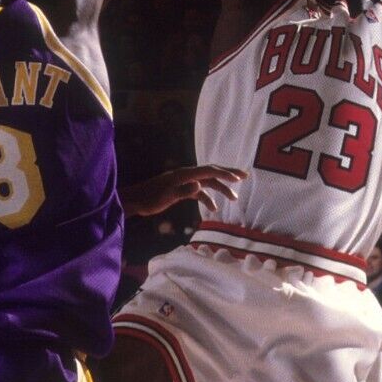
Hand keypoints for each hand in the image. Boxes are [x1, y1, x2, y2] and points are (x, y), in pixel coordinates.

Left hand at [120, 164, 244, 216]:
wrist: (136, 200)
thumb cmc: (149, 199)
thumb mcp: (167, 196)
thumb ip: (183, 191)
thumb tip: (199, 186)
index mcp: (184, 174)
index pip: (208, 171)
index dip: (224, 174)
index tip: (238, 179)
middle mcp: (186, 175)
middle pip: (211, 172)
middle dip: (228, 174)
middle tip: (244, 176)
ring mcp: (184, 182)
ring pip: (207, 183)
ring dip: (221, 189)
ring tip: (234, 199)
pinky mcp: (181, 190)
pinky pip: (199, 192)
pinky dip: (208, 198)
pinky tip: (213, 209)